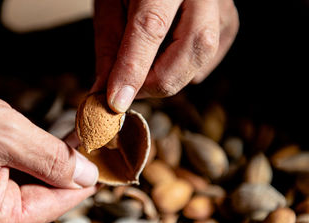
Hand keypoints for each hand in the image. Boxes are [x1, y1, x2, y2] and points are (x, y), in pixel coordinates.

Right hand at [0, 73, 97, 222]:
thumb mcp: (6, 133)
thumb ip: (52, 159)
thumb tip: (87, 176)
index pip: (55, 204)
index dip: (82, 180)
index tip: (99, 159)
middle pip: (39, 200)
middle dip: (60, 170)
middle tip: (78, 139)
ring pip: (20, 192)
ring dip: (39, 166)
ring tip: (53, 139)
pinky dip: (16, 166)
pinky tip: (23, 145)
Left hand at [93, 0, 238, 111]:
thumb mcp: (110, 3)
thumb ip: (109, 45)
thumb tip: (105, 90)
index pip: (150, 28)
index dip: (132, 71)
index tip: (116, 102)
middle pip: (191, 49)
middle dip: (156, 82)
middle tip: (128, 89)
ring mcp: (222, 4)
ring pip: (203, 57)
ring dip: (169, 75)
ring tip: (146, 66)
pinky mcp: (228, 19)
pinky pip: (210, 57)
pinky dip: (186, 69)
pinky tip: (169, 58)